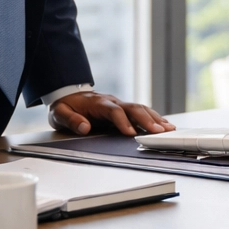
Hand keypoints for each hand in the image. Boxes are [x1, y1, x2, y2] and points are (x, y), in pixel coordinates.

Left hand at [49, 91, 174, 136]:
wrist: (68, 94)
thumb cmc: (66, 106)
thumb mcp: (59, 113)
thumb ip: (71, 120)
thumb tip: (84, 127)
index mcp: (98, 104)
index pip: (114, 111)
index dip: (123, 121)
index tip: (130, 133)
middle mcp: (113, 101)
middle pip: (133, 108)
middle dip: (147, 120)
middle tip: (159, 131)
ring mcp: (120, 104)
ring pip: (141, 108)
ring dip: (155, 118)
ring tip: (168, 128)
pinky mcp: (123, 109)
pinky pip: (141, 111)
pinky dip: (154, 118)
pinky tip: (164, 125)